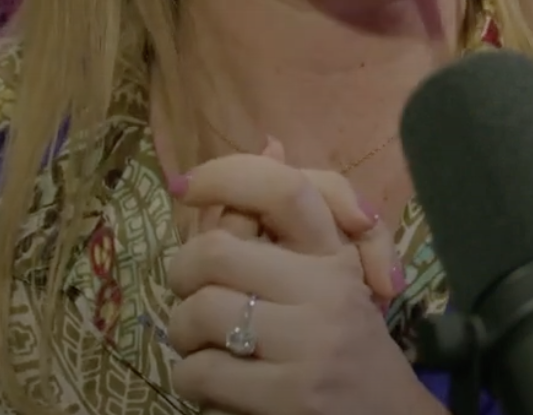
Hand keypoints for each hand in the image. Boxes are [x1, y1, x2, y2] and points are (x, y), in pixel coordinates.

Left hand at [168, 153, 428, 413]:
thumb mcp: (330, 280)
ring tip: (204, 350)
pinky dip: (192, 381)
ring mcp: (310, 344)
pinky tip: (214, 388)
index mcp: (336, 257)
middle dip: (182, 277)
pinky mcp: (290, 395)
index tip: (184, 185)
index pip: (285, 190)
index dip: (226, 176)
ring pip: (200, 314)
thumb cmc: (350, 351)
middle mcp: (328, 291)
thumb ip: (289, 224)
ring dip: (184, 336)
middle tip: (189, 297)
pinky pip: (202, 373)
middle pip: (215, 252)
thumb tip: (270, 142)